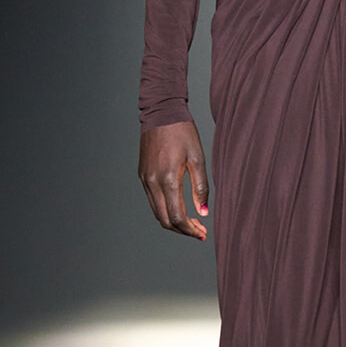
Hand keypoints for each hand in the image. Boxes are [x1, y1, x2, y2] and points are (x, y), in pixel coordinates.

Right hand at [139, 121, 209, 240]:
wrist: (161, 113)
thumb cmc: (182, 132)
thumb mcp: (197, 158)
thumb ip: (201, 187)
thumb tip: (203, 212)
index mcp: (167, 179)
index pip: (177, 216)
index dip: (190, 229)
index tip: (202, 233)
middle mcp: (152, 182)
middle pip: (165, 219)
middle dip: (183, 230)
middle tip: (199, 231)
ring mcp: (145, 179)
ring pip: (157, 212)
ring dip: (174, 221)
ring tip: (191, 223)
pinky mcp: (142, 175)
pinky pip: (152, 200)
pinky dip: (165, 209)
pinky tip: (178, 207)